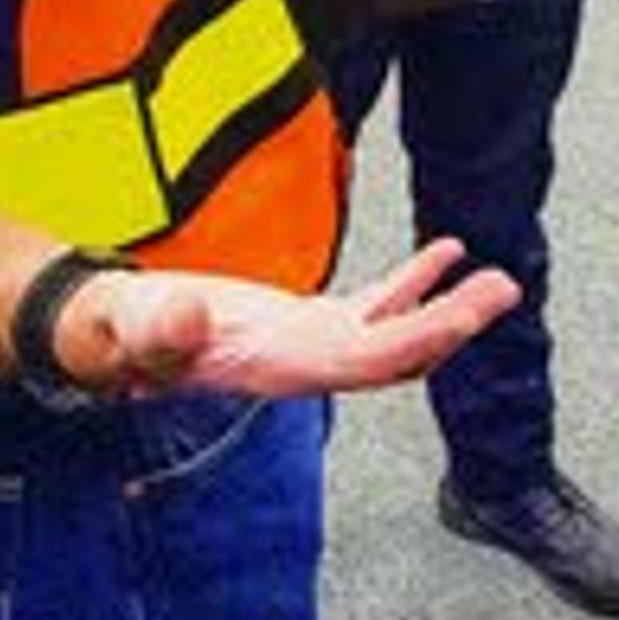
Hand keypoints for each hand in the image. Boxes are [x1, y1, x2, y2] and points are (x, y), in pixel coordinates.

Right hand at [66, 241, 520, 399]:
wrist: (115, 334)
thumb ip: (159, 329)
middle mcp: (309, 364)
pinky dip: (415, 281)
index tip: (461, 319)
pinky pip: (376, 305)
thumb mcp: (134, 325)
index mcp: (280, 368)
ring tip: (498, 278)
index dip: (414, 341)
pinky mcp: (311, 322)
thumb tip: (186, 318)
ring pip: (397, 333)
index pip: (363, 362)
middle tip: (503, 290)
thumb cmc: (125, 332)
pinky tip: (448, 252)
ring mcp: (314, 345)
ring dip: (447, 308)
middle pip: (396, 353)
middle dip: (452, 326)